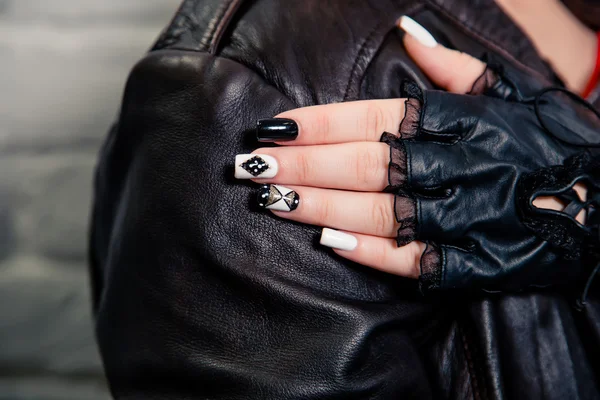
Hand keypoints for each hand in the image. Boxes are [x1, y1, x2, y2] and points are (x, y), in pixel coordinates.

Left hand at [235, 17, 598, 292]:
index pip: (376, 117)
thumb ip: (455, 67)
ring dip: (322, 205)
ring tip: (274, 198)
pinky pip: (417, 262)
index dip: (321, 123)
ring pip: (381, 212)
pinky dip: (373, 253)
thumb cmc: (549, 143)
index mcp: (460, 121)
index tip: (275, 127)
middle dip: (304, 164)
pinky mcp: (475, 262)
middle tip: (252, 165)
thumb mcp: (512, 92)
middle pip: (367, 164)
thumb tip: (408, 33)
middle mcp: (457, 166)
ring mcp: (465, 217)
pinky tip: (330, 242)